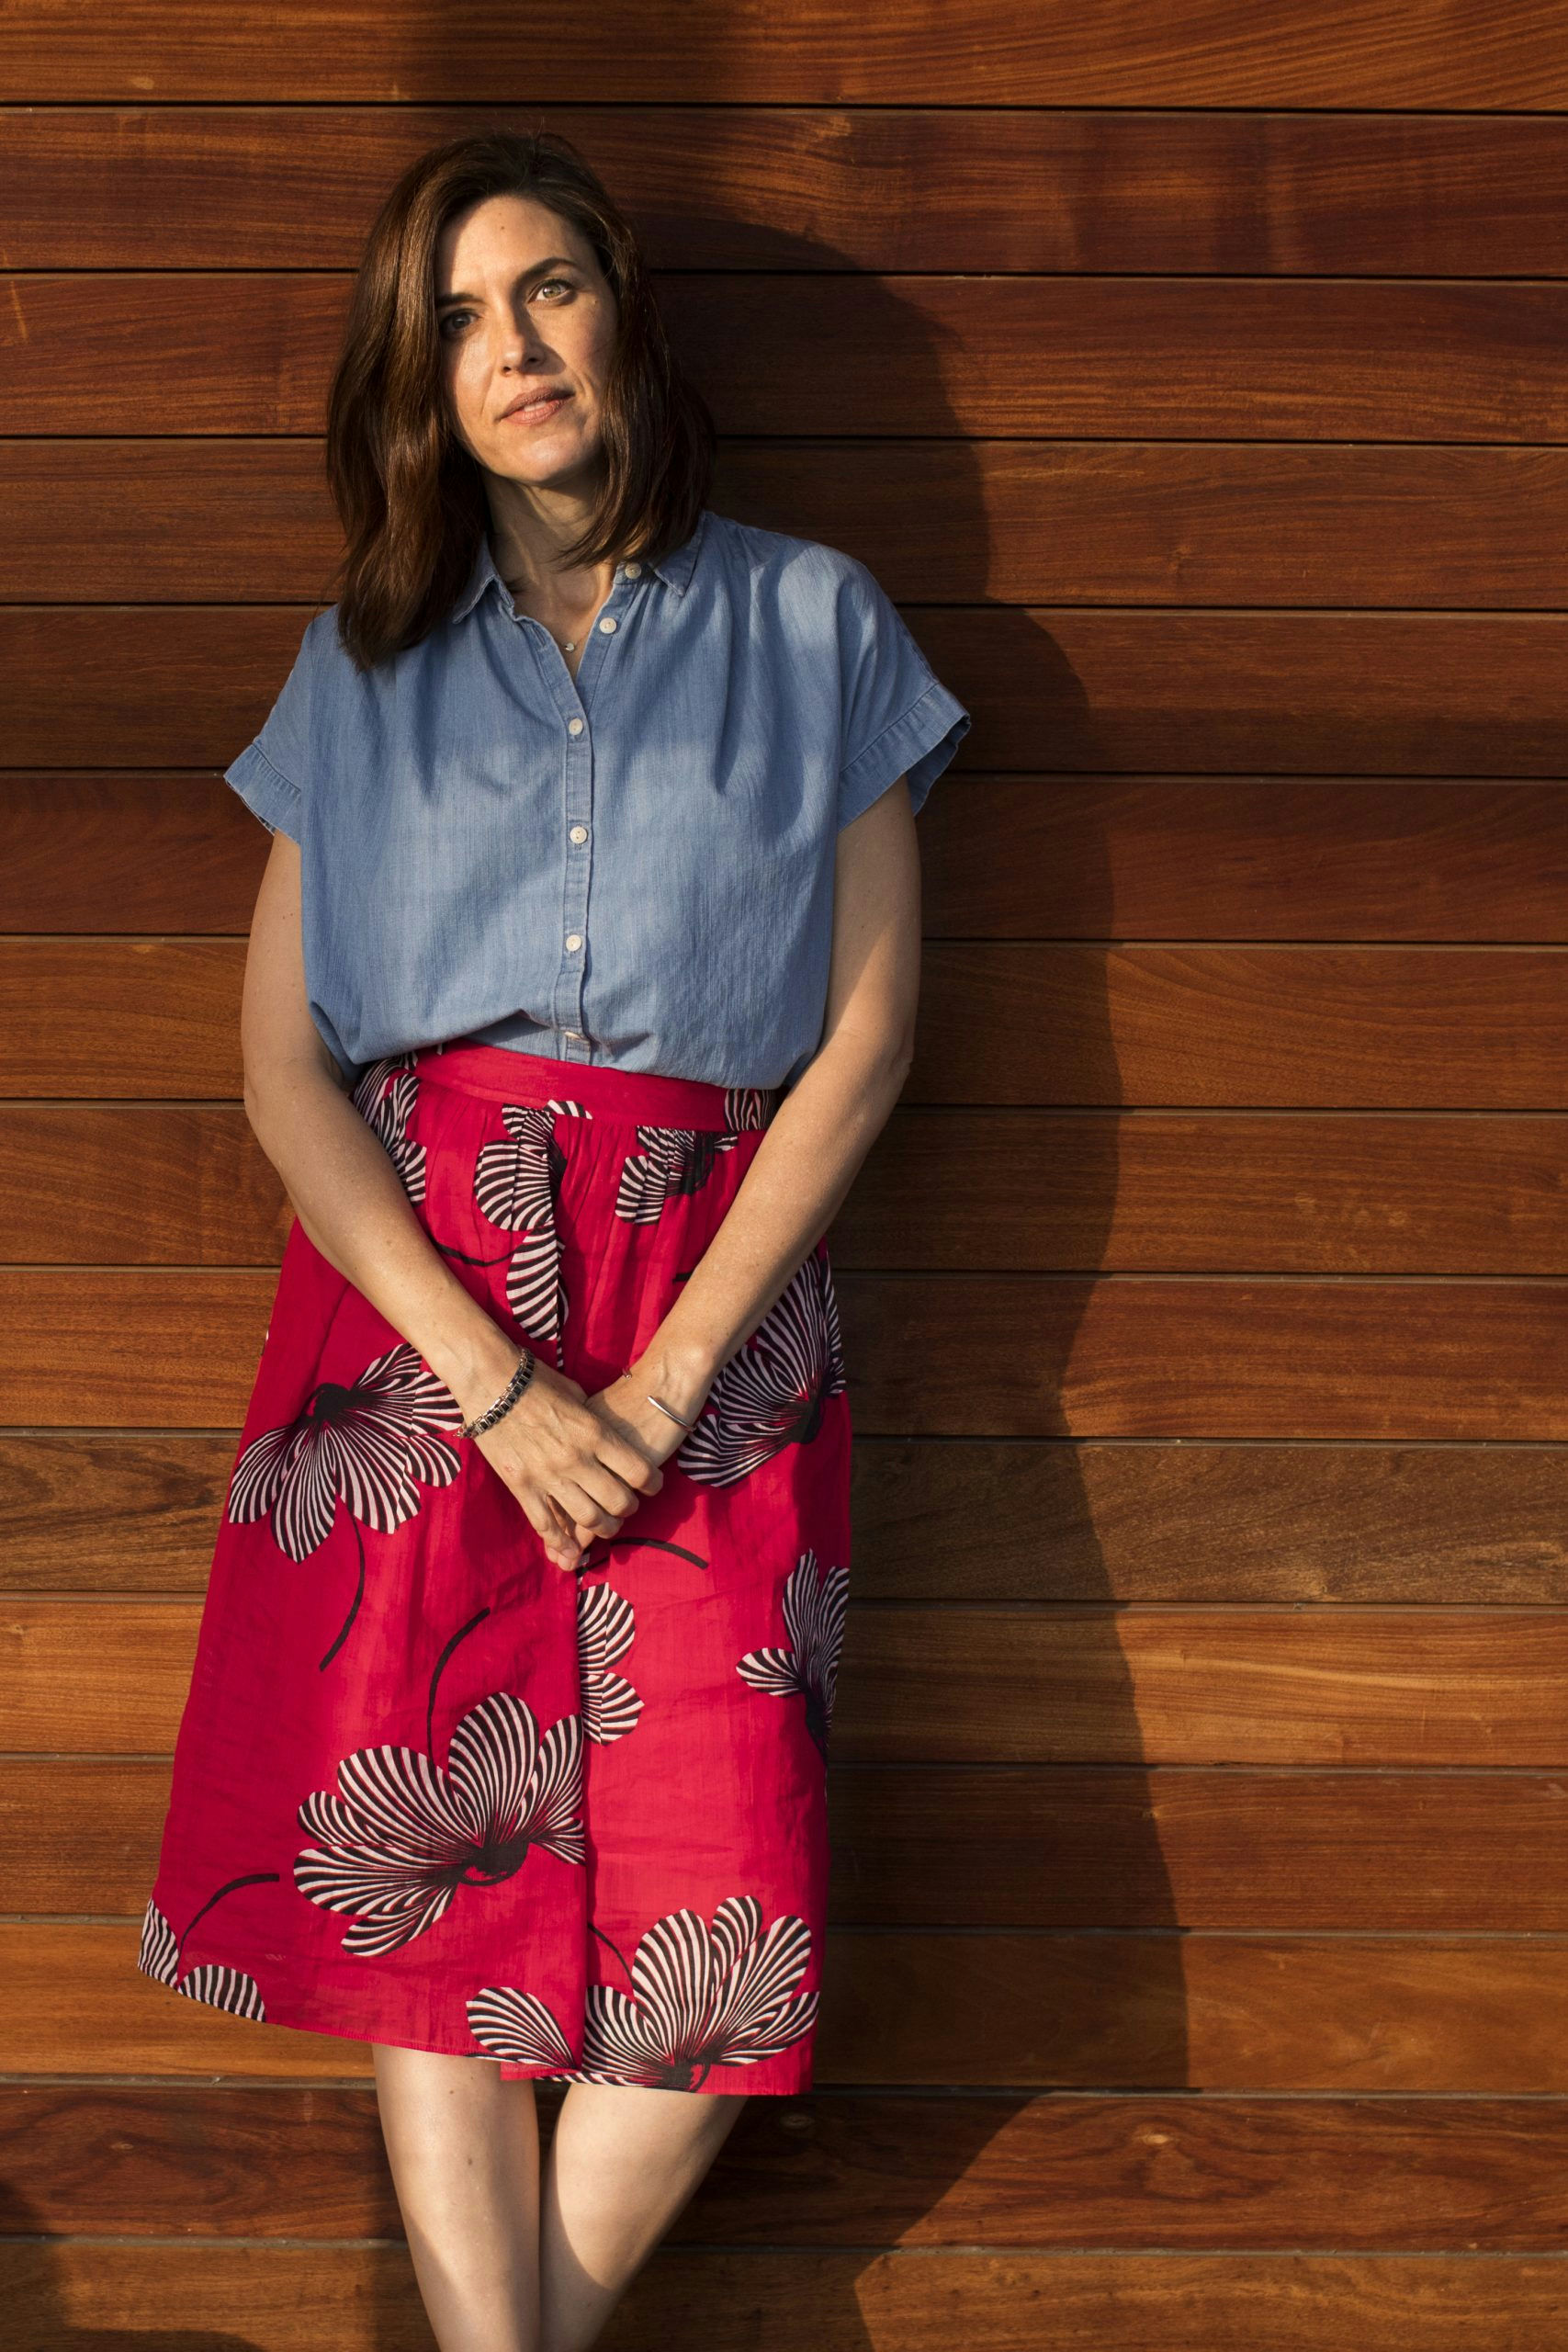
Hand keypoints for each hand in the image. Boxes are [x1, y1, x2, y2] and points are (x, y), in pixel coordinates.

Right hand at [469, 1356, 684, 1572]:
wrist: (489, 1380)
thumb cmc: (536, 1380)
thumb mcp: (577, 1395)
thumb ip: (592, 1420)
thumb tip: (603, 1436)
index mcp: (595, 1432)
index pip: (639, 1471)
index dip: (652, 1485)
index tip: (652, 1487)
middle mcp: (576, 1458)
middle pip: (618, 1501)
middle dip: (628, 1510)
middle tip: (627, 1508)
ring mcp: (548, 1475)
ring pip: (587, 1518)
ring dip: (602, 1528)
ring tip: (605, 1527)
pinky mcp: (521, 1486)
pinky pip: (545, 1524)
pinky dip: (561, 1542)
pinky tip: (571, 1549)